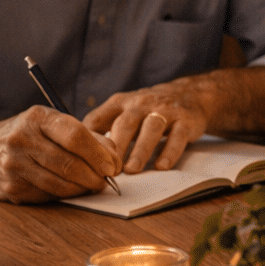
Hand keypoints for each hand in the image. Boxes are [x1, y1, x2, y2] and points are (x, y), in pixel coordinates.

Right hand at [0, 106, 121, 201]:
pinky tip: (69, 189)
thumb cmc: (32, 134)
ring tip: (92, 185)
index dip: (99, 154)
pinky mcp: (11, 186)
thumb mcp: (56, 124)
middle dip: (94, 176)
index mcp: (38, 118)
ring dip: (82, 189)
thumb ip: (90, 138)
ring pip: (60, 184)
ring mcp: (13, 164)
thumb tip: (115, 160)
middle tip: (106, 181)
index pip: (75, 136)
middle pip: (69, 164)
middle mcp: (22, 139)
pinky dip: (65, 194)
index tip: (113, 167)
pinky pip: (48, 195)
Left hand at [84, 84, 209, 173]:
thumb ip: (102, 124)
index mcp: (121, 102)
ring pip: (151, 129)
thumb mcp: (123, 109)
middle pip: (126, 123)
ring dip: (141, 150)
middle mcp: (142, 104)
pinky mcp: (186, 120)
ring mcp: (165, 111)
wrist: (189, 95)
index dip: (89, 138)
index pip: (100, 118)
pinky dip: (170, 151)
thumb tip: (75, 149)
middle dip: (117, 146)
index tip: (82, 158)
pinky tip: (162, 166)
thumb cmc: (148, 109)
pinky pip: (178, 136)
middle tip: (108, 169)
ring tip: (132, 170)